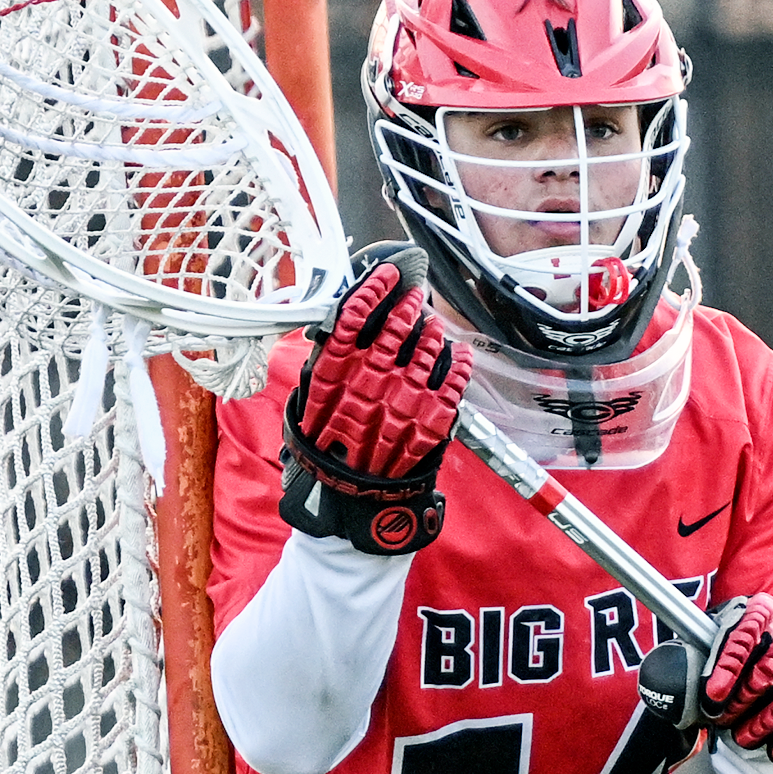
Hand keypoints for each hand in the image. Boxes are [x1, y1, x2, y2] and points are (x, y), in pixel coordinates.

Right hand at [279, 244, 472, 554]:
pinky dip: (461, 362)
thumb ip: (328, 366)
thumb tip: (343, 333)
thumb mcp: (311, 404)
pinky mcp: (432, 419)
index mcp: (336, 374)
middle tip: (415, 297)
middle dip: (409, 305)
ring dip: (433, 332)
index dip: (374, 289)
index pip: (355, 316)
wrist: (350, 500)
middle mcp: (370, 380)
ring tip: (434, 326)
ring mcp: (405, 398)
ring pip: (426, 348)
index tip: (388, 274)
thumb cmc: (327, 452)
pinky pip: (454, 380)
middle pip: (396, 327)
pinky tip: (462, 352)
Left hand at [700, 593, 772, 763]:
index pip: (752, 625)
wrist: (767, 676)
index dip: (732, 661)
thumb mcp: (706, 658)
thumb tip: (670, 685)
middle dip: (751, 693)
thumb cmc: (731, 669)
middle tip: (728, 720)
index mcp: (763, 610)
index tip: (714, 696)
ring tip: (747, 739)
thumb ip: (691, 665)